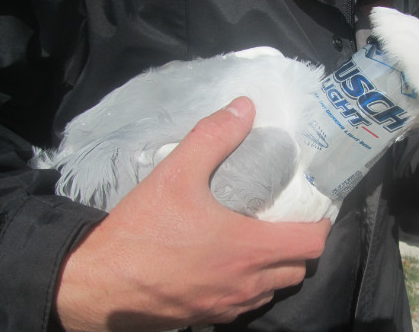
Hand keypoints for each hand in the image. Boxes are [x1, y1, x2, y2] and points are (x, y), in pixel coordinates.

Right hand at [55, 97, 330, 330]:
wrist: (97, 285)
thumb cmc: (142, 231)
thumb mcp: (176, 173)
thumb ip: (213, 137)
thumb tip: (244, 107)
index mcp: (250, 248)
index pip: (313, 242)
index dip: (320, 224)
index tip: (313, 209)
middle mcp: (247, 282)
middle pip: (299, 269)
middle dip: (300, 246)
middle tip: (285, 222)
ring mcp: (229, 305)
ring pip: (274, 288)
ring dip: (277, 267)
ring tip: (259, 242)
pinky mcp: (207, 318)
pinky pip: (246, 304)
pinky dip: (250, 285)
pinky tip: (227, 266)